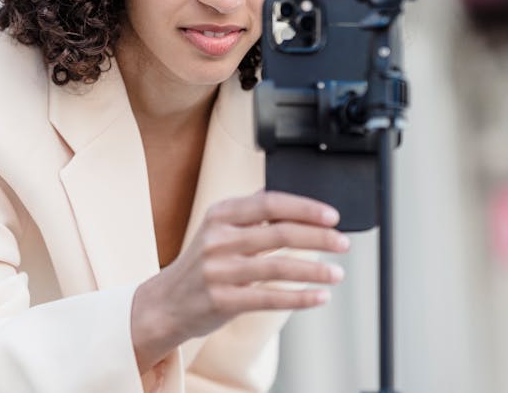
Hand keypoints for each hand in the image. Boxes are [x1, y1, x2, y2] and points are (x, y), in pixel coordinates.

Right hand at [130, 190, 349, 371]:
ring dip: (314, 270)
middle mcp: (218, 239)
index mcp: (220, 215)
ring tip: (337, 272)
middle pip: (279, 233)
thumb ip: (249, 213)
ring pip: (278, 267)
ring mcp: (219, 271)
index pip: (269, 203)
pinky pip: (270, 298)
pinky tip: (319, 297)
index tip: (331, 216)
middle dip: (318, 237)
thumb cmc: (200, 265)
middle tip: (342, 242)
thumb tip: (291, 203)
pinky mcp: (223, 300)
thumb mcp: (216, 228)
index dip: (305, 208)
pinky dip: (300, 298)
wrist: (165, 303)